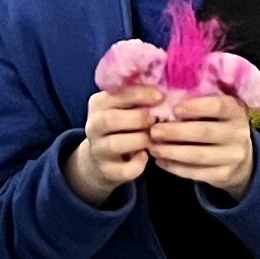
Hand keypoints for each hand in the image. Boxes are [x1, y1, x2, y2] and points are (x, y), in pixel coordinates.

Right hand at [66, 84, 159, 200]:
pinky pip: (124, 170)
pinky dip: (138, 164)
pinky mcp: (107, 171)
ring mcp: (98, 150)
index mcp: (98, 104)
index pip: (115, 94)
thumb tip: (165, 88)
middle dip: (138, 118)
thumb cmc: (121, 125)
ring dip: (140, 139)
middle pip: (110, 119)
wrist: (100, 158)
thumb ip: (137, 97)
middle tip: (156, 119)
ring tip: (153, 137)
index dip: (139, 94)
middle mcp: (93, 126)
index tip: (160, 96)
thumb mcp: (123, 107)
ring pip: (115, 144)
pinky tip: (145, 156)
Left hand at [146, 90, 256, 196]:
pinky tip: (161, 161)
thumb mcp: (217, 109)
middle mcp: (239, 134)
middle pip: (205, 133)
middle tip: (153, 131)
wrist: (240, 157)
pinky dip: (176, 167)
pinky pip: (197, 173)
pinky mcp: (224, 176)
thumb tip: (166, 99)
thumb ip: (199, 102)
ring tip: (152, 148)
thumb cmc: (218, 124)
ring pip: (199, 156)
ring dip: (172, 152)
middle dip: (176, 132)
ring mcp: (233, 157)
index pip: (219, 107)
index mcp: (236, 111)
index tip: (174, 109)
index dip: (196, 107)